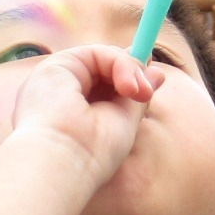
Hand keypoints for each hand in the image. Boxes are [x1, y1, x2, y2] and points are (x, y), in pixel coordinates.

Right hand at [9, 44, 163, 187]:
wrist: (63, 161)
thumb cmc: (92, 154)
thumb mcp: (123, 122)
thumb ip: (136, 96)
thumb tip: (157, 72)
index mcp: (71, 111)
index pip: (103, 84)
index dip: (127, 77)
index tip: (150, 83)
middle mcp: (60, 93)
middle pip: (103, 68)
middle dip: (133, 73)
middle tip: (147, 93)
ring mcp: (57, 78)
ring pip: (104, 58)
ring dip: (131, 72)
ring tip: (139, 94)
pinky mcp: (57, 64)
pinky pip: (99, 53)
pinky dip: (121, 64)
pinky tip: (128, 87)